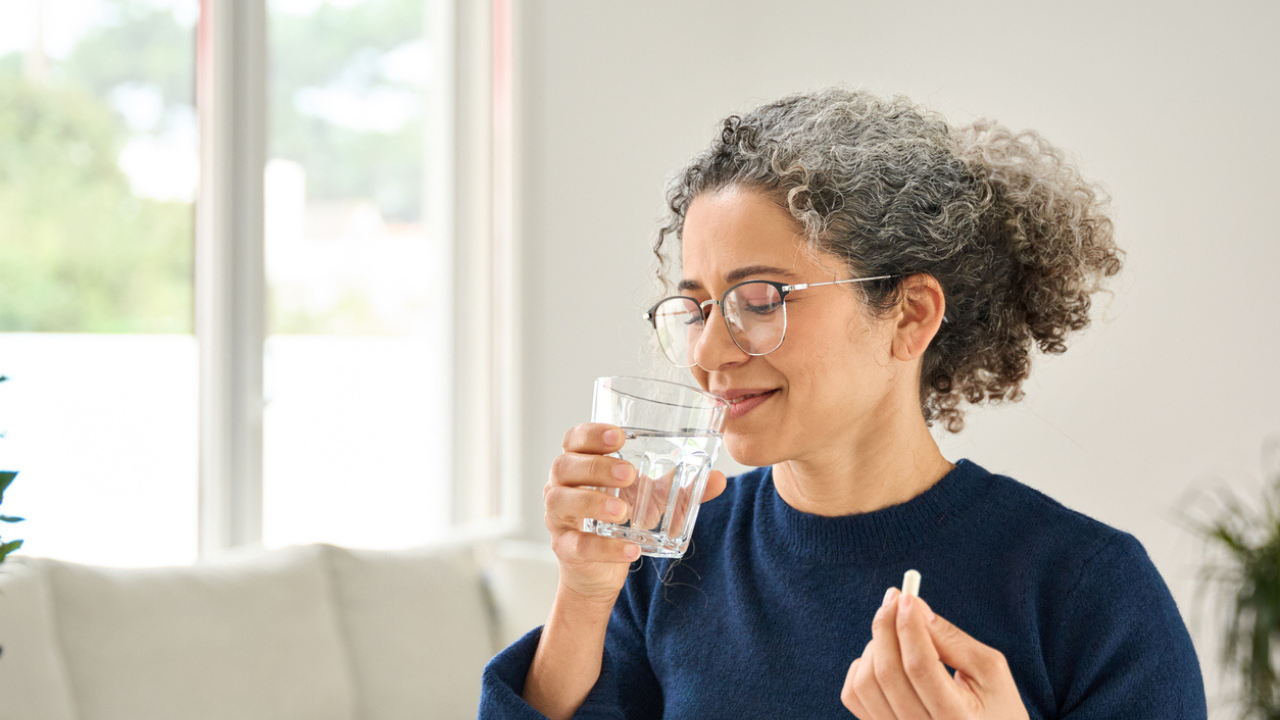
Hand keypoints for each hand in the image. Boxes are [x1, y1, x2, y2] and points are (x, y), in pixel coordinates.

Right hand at [544, 422, 726, 603]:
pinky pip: (577, 544)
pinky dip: (605, 547)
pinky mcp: (564, 547)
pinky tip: (631, 549)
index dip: (591, 434)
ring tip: (623, 510)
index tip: (619, 436)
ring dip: (593, 502)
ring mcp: (558, 516)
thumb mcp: (651, 499)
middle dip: (596, 466)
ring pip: (562, 501)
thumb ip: (679, 487)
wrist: (600, 569)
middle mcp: (561, 485)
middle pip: (565, 465)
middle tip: (630, 474)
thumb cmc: (621, 518)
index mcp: (581, 462)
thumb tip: (719, 478)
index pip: (575, 438)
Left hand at [841, 588, 1028, 719]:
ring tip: (896, 635)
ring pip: (865, 684)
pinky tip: (884, 657)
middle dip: (886, 627)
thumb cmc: (995, 704)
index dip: (910, 627)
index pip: (920, 668)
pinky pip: (853, 694)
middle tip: (894, 599)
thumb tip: (912, 606)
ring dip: (875, 647)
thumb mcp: (990, 671)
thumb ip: (951, 639)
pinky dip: (861, 666)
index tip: (907, 597)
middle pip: (887, 674)